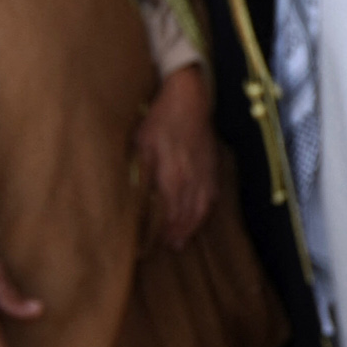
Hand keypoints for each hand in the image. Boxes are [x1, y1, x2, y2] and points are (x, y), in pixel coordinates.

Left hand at [135, 65, 219, 248]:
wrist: (190, 99)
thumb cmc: (161, 119)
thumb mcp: (142, 142)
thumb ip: (140, 170)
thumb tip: (132, 195)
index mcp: (173, 176)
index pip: (167, 212)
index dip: (160, 230)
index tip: (151, 243)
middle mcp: (192, 180)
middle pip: (185, 215)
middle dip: (177, 233)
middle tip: (169, 248)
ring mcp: (205, 174)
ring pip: (201, 209)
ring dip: (192, 227)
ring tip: (182, 240)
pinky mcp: (213, 167)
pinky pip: (212, 196)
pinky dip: (205, 211)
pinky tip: (199, 216)